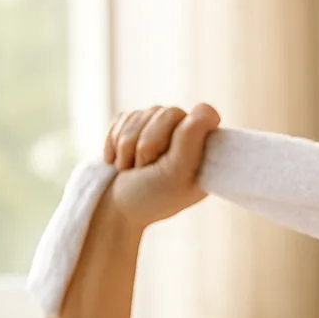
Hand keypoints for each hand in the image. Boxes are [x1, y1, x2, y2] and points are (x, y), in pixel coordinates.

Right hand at [101, 102, 221, 229]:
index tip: (171, 159)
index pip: (202, 115)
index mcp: (204, 149)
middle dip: (148, 144)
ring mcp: (159, 130)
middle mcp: (185, 136)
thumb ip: (191, 141)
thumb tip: (204, 109)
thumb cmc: (150, 197)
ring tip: (130, 169)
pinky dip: (114, 141)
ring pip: (142, 114)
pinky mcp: (135, 127)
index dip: (181, 134)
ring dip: (128, 145)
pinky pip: (124, 117)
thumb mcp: (175, 175)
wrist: (113, 209)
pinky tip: (117, 161)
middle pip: (167, 112)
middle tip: (145, 169)